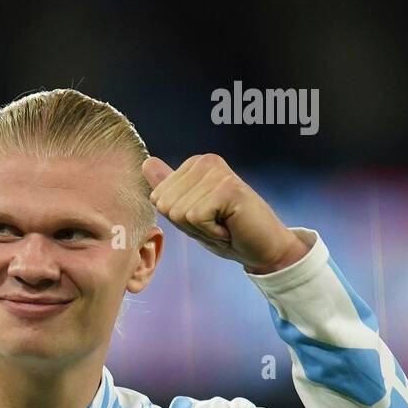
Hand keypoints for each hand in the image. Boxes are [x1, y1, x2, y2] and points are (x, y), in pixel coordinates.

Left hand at [142, 154, 308, 274]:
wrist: (262, 247)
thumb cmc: (227, 231)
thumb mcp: (191, 212)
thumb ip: (170, 187)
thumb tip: (146, 162)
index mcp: (194, 165)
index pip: (158, 199)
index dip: (180, 220)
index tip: (206, 218)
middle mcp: (205, 161)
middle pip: (167, 206)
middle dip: (188, 226)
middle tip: (216, 223)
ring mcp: (217, 172)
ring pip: (180, 213)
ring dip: (201, 230)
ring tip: (224, 224)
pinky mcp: (228, 187)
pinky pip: (196, 218)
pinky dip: (211, 232)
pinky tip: (230, 226)